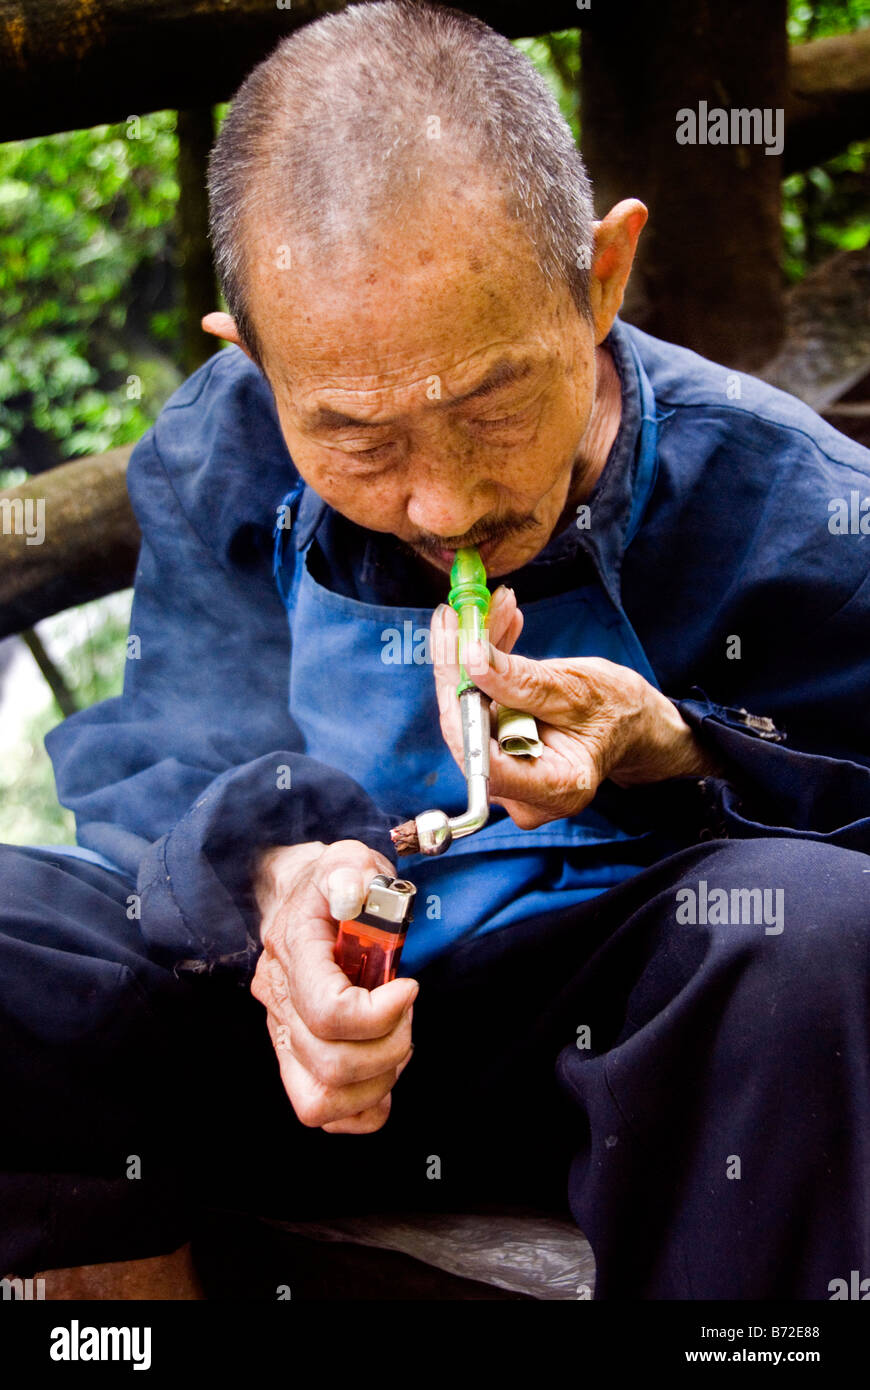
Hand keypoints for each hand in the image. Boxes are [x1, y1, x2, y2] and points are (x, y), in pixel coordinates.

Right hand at [251, 840, 416, 1132]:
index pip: (327, 1012)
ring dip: (377, 1080)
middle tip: (406, 1010)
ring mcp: (284, 1038)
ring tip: (397, 1038)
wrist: (304, 898)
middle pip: (329, 1065)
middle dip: (389, 1046)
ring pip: (320, 1101)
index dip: (378, 1014)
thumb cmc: (335, 885)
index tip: (409, 987)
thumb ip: (350, 873)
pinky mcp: (298, 1061)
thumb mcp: (347, 861)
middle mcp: (279, 1004)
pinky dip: (364, 1106)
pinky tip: (385, 1070)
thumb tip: (353, 894)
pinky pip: (325, 1114)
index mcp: (292, 955)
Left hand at [432, 587, 721, 829]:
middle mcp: (524, 793)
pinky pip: (479, 708)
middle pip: (470, 731)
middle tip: (457, 615)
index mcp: (556, 787)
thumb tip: (471, 659)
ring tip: (488, 609)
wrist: (631, 723)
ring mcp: (508, 776)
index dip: (462, 710)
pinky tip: (496, 626)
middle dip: (461, 667)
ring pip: (471, 713)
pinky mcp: (499, 753)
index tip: (455, 655)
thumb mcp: (577, 689)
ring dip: (473, 657)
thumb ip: (524, 681)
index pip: (486, 762)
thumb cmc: (618, 711)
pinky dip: (485, 668)